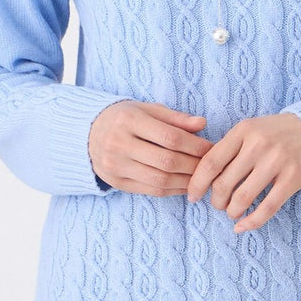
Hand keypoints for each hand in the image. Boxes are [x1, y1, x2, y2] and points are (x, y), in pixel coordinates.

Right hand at [89, 101, 211, 194]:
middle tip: (210, 165)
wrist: (89, 133)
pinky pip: (151, 190)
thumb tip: (202, 124)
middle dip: (194, 165)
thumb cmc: (126, 118)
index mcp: (128, 120)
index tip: (211, 148)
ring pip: (160, 180)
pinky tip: (185, 184)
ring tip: (201, 176)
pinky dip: (173, 190)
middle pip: (166, 161)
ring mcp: (115, 166)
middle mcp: (119, 144)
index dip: (195, 145)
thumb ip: (175, 118)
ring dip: (186, 181)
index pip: (170, 137)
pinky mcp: (116, 183)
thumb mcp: (148, 110)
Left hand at [185, 112, 300, 232]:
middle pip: (224, 183)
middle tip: (218, 204)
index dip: (197, 183)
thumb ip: (230, 147)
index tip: (193, 196)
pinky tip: (242, 227)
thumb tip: (202, 175)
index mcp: (243, 130)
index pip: (211, 162)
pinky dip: (251, 222)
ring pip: (242, 198)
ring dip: (232, 211)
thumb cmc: (277, 133)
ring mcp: (276, 162)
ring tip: (232, 212)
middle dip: (216, 200)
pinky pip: (266, 208)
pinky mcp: (292, 179)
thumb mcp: (251, 129)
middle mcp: (258, 145)